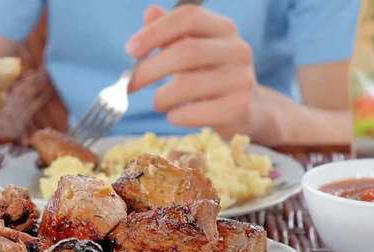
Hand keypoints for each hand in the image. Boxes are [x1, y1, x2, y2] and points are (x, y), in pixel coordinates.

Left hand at [126, 5, 257, 137]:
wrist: (244, 109)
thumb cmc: (209, 75)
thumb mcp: (192, 50)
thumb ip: (170, 33)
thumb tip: (150, 13)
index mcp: (223, 28)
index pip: (188, 17)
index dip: (155, 31)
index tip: (130, 50)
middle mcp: (237, 50)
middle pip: (185, 52)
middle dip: (149, 70)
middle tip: (129, 85)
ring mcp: (241, 79)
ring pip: (186, 86)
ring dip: (161, 98)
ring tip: (159, 103)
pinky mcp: (238, 108)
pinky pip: (193, 113)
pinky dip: (175, 116)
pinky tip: (174, 115)